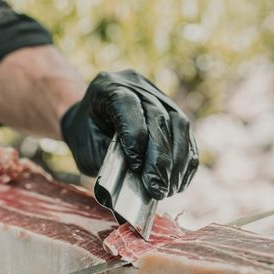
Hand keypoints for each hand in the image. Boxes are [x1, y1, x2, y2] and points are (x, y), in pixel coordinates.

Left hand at [61, 70, 198, 198]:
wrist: (91, 118)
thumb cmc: (86, 136)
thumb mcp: (87, 149)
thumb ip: (109, 159)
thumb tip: (138, 179)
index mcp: (107, 87)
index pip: (127, 104)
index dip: (134, 136)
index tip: (136, 166)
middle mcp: (136, 84)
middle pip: (158, 118)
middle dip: (160, 159)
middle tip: (158, 189)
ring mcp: (158, 94)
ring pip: (179, 124)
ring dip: (177, 162)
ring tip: (168, 189)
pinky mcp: (173, 109)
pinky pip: (187, 135)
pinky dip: (186, 161)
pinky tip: (179, 182)